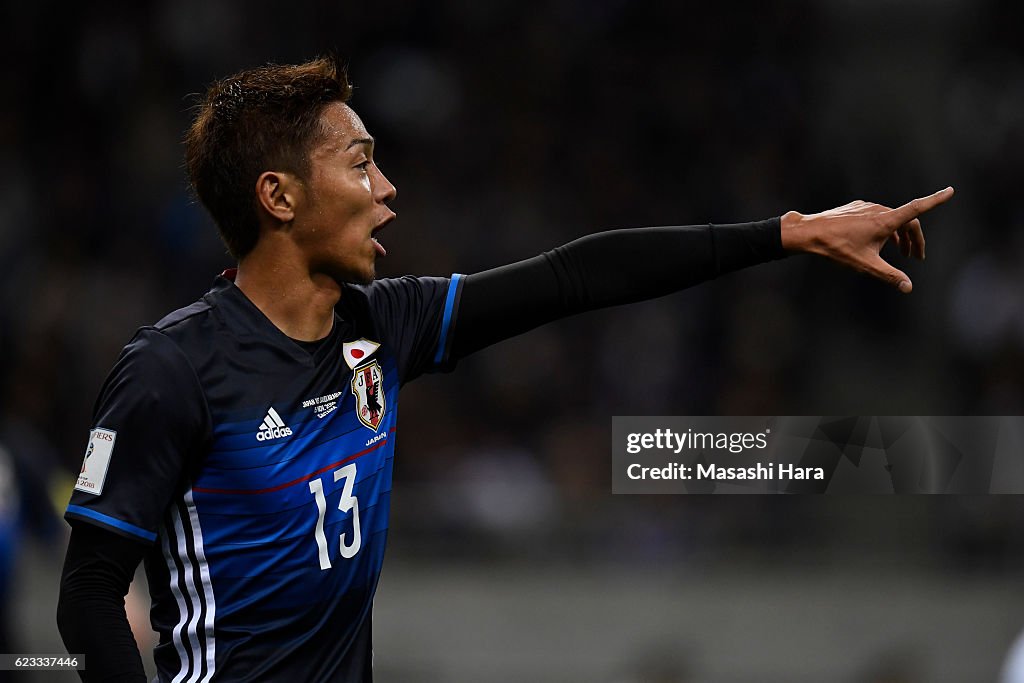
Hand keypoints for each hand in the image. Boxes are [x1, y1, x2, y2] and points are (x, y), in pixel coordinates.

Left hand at [780, 186, 953, 292]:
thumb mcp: (865, 264)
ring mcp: (866, 207)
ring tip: (901, 252)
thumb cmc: (836, 248)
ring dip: (900, 235)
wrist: (809, 233)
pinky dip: (886, 229)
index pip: (917, 208)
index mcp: (885, 220)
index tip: (950, 191)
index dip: (935, 200)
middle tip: (916, 257)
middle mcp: (878, 210)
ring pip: (891, 219)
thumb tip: (908, 287)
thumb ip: (889, 275)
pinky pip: (877, 216)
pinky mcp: (856, 208)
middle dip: (914, 239)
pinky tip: (880, 242)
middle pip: (906, 221)